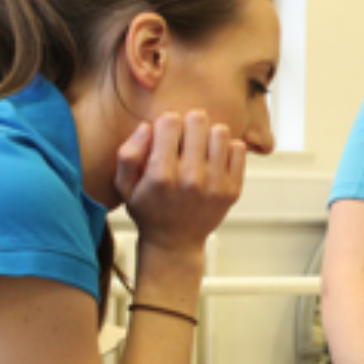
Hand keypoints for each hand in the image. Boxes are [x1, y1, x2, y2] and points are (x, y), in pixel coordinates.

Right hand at [114, 111, 246, 252]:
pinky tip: (214, 159)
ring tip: (199, 148)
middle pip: (198, 120)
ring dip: (208, 135)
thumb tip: (147, 127)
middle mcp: (190, 179)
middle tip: (184, 139)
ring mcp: (215, 185)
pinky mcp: (233, 190)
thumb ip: (128, 154)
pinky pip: (238, 148)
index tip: (166, 134)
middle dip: (188, 124)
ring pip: (220, 131)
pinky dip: (226, 149)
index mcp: (161, 175)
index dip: (166, 122)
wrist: (175, 242)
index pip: (170, 121)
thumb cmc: (149, 210)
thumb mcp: (124, 186)